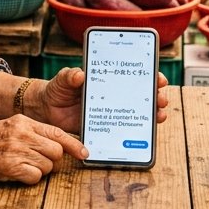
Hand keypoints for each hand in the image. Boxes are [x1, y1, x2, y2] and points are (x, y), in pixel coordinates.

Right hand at [0, 115, 86, 184]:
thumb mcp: (10, 127)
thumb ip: (33, 133)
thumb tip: (58, 145)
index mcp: (24, 121)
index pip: (57, 133)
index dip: (74, 145)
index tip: (84, 154)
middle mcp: (22, 133)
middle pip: (56, 152)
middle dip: (53, 161)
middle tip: (38, 162)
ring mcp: (16, 149)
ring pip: (48, 166)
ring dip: (40, 170)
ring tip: (23, 166)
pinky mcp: (10, 166)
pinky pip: (35, 177)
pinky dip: (30, 178)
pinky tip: (18, 173)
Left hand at [37, 68, 169, 133]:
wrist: (46, 110)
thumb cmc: (57, 89)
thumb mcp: (63, 79)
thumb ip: (70, 76)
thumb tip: (79, 75)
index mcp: (106, 79)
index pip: (132, 75)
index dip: (148, 75)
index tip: (157, 78)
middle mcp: (112, 94)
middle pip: (140, 94)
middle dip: (156, 95)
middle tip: (161, 98)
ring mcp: (110, 111)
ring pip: (136, 112)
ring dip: (152, 114)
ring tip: (159, 115)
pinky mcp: (104, 127)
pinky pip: (122, 130)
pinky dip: (134, 132)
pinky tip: (142, 134)